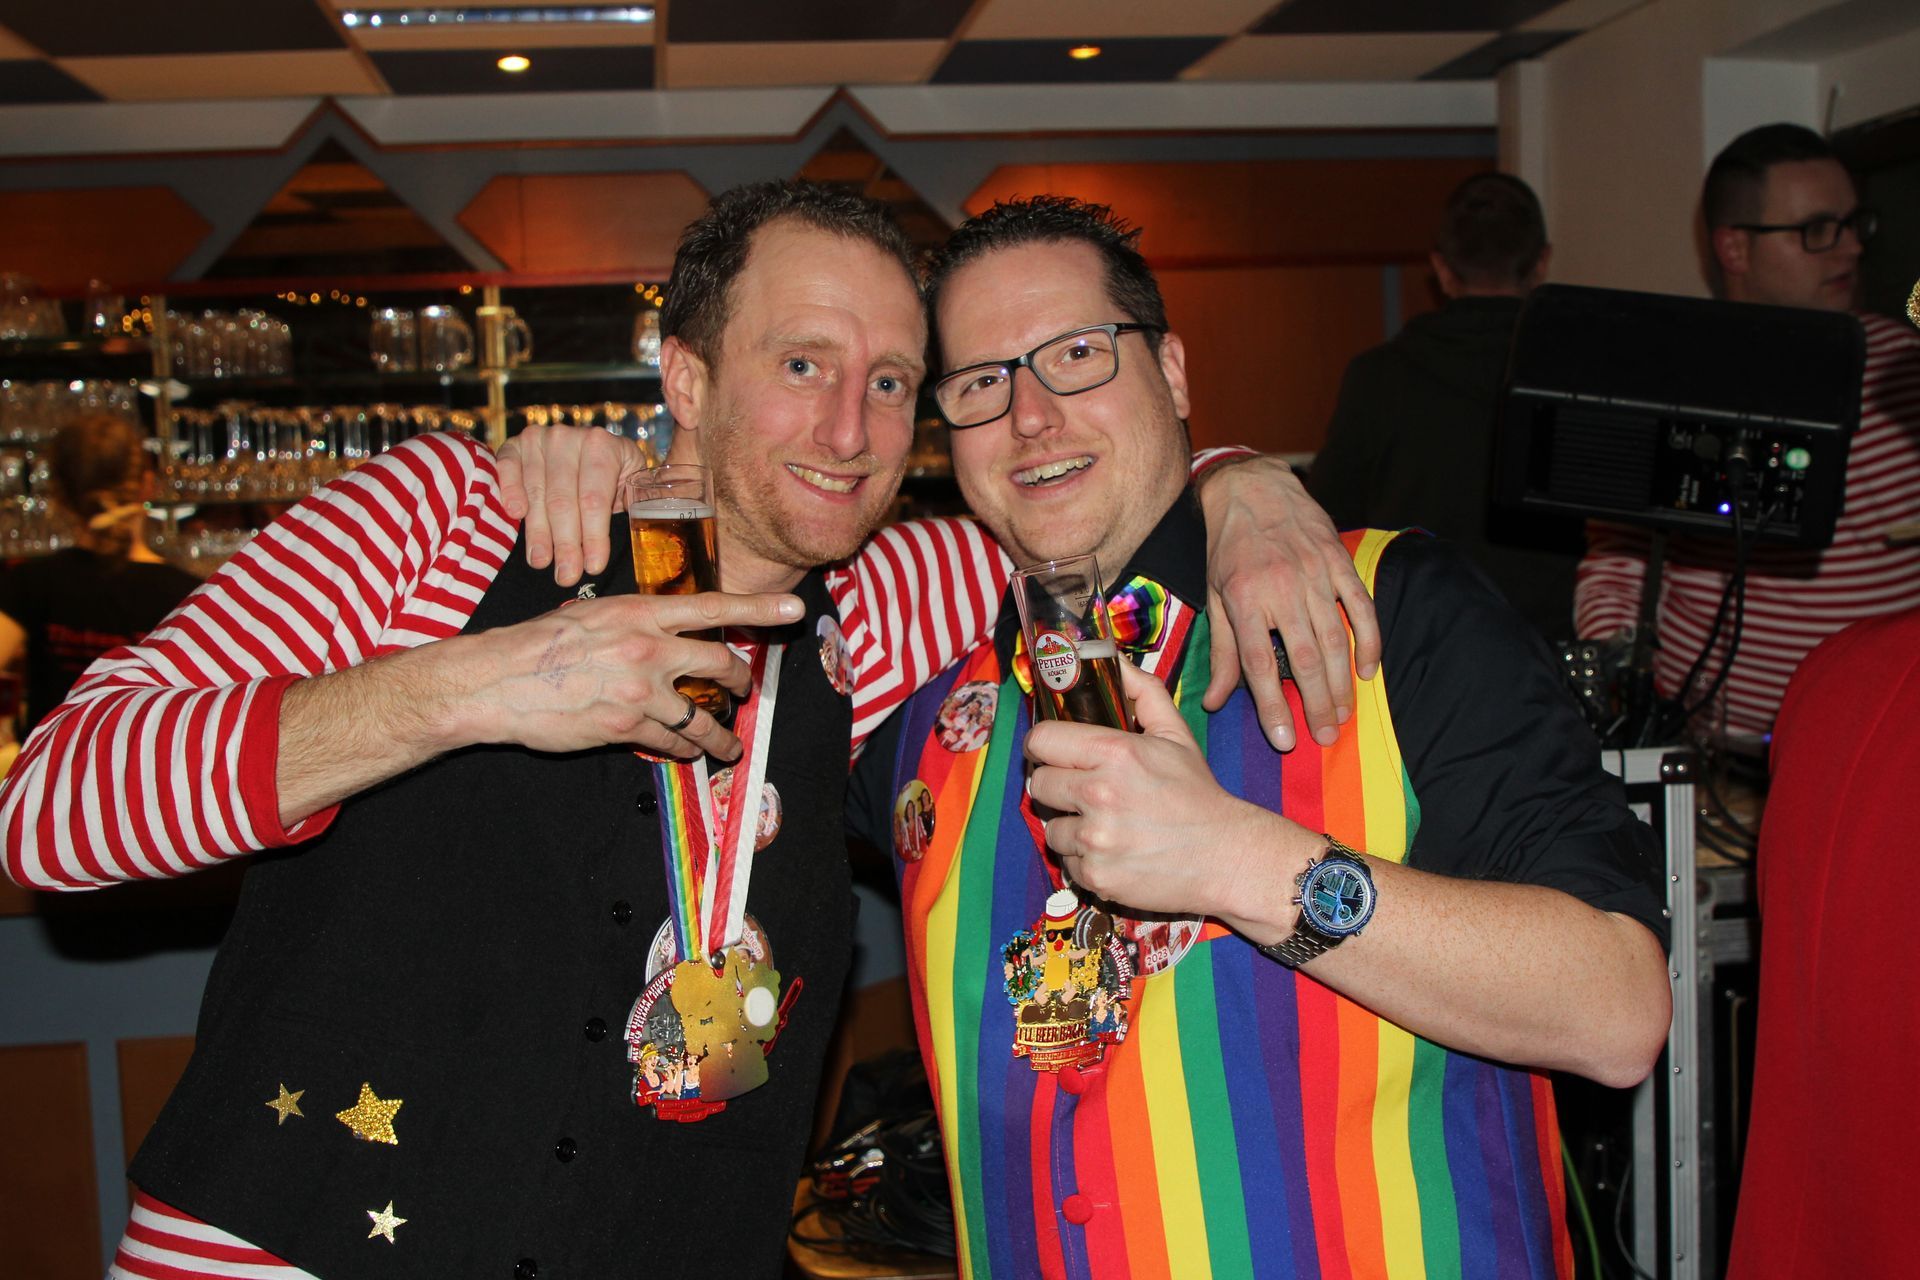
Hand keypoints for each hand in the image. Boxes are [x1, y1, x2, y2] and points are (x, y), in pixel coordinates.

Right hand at [451, 591, 802, 759]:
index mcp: (638, 611)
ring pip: (702, 715)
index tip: (791, 612)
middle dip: (741, 681)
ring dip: (721, 734)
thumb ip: (627, 620)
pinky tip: (687, 754)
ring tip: (730, 745)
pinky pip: (672, 741)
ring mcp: (639, 689)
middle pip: (719, 665)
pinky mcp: (625, 725)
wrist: (495, 680)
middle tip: (746, 690)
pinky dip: (685, 750)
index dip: (758, 610)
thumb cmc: (535, 644)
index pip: (711, 607)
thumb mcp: (587, 613)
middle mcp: (647, 647)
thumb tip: (649, 625)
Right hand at [495, 424, 652, 586]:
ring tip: (541, 562)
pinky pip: (508, 468)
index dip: (593, 536)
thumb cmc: (613, 478)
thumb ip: (645, 504)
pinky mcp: (516, 444)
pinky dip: (510, 490)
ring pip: (537, 492)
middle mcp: (570, 438)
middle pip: (564, 500)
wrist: (587, 451)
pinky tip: (515, 515)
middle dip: (565, 544)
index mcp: (605, 446)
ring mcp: (541, 439)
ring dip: (538, 532)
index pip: (595, 499)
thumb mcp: (634, 485)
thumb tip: (662, 538)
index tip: (593, 567)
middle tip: (566, 576)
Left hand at [1024, 660, 1306, 917]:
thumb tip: (1114, 660)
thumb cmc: (1197, 794)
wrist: (1225, 858)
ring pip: (1050, 827)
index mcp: (1115, 753)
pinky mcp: (1096, 876)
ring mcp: (1095, 839)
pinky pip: (1066, 861)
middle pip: (1038, 783)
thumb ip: (1142, 692)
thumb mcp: (1175, 735)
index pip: (1041, 740)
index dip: (1044, 745)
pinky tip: (1114, 851)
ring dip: (1069, 826)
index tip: (1054, 752)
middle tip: (1084, 790)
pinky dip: (1084, 858)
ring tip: (1105, 824)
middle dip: (1057, 785)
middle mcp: (1099, 794)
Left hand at [1193, 455, 1382, 751]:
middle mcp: (1281, 588)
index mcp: (1244, 598)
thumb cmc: (1227, 547)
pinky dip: (1369, 642)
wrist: (1251, 487)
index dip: (1273, 706)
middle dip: (1316, 704)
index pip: (1259, 664)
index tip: (1283, 739)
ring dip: (1341, 684)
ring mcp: (1315, 574)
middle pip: (1304, 658)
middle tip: (1324, 738)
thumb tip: (1215, 702)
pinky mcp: (1340, 563)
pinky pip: (1361, 609)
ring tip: (1342, 716)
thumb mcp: (1215, 597)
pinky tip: (1368, 672)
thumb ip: (1222, 652)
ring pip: (1335, 640)